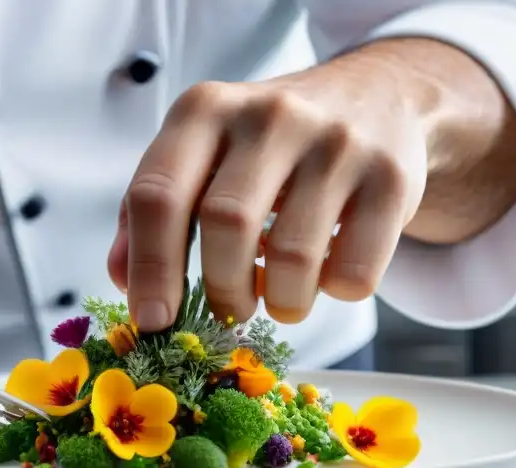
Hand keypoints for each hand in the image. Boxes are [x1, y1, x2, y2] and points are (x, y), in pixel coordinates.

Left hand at [108, 51, 428, 328]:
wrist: (376, 99)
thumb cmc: (265, 147)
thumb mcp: (199, 157)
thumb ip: (148, 213)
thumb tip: (124, 281)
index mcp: (204, 111)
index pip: (158, 193)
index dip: (150, 266)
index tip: (152, 321)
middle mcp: (269, 115)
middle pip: (225, 225)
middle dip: (220, 291)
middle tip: (226, 314)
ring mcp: (336, 141)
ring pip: (293, 257)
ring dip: (281, 302)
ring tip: (281, 296)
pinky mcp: (391, 176)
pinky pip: (352, 272)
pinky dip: (333, 293)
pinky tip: (328, 273)